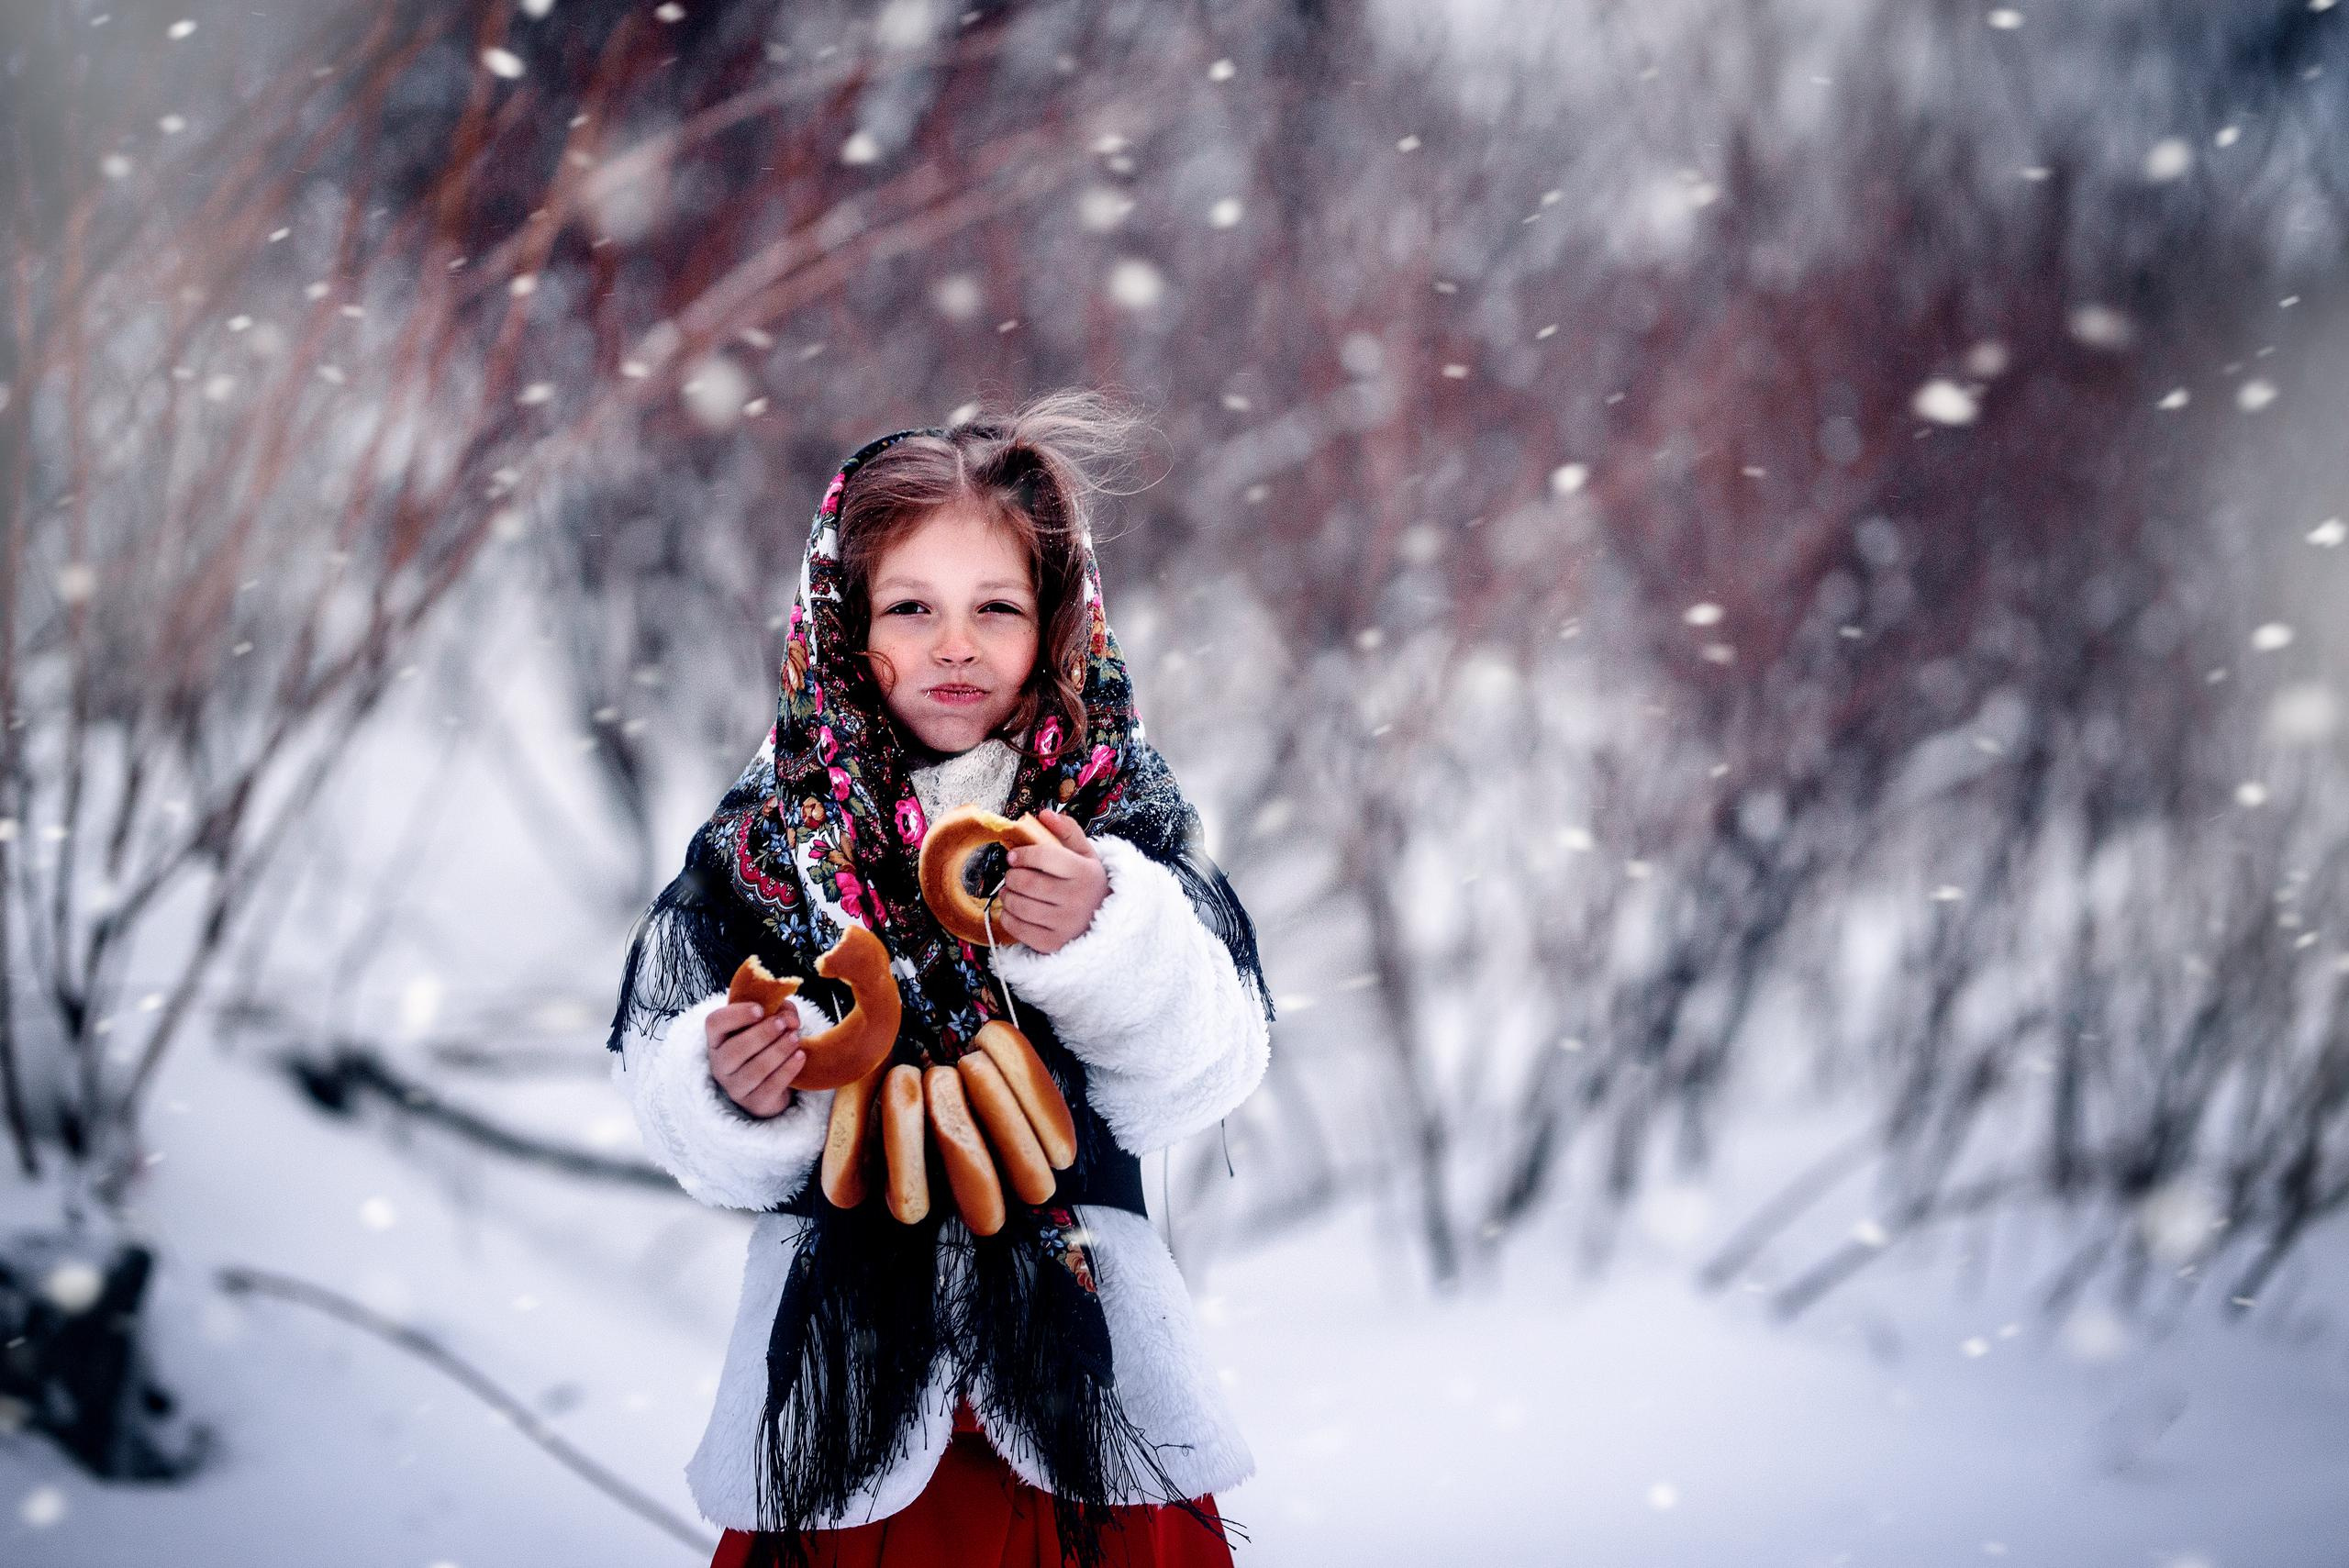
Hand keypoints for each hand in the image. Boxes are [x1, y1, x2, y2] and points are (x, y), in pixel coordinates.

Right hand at [704, 999, 807, 1117]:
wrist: (776, 1081)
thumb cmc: (768, 1044)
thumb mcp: (772, 1021)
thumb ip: (781, 1013)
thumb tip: (791, 1020)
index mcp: (718, 1039)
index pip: (715, 1023)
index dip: (735, 1015)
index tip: (760, 1009)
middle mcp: (720, 1065)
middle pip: (734, 1050)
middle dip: (761, 1034)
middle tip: (782, 1024)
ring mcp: (735, 1088)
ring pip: (754, 1070)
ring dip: (777, 1051)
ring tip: (795, 1039)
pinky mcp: (755, 1103)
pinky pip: (770, 1087)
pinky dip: (787, 1070)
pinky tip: (800, 1056)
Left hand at [995, 808, 1108, 954]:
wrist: (1107, 923)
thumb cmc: (1089, 884)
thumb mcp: (1086, 855)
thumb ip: (1067, 831)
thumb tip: (1043, 814)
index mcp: (1085, 873)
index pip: (1045, 857)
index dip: (1023, 854)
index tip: (1014, 856)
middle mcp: (1076, 900)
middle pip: (1027, 882)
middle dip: (1012, 876)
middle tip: (1013, 875)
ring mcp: (1064, 925)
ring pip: (1019, 905)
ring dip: (1007, 895)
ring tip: (1011, 891)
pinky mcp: (1052, 944)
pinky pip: (1017, 928)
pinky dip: (1008, 917)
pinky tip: (1014, 910)